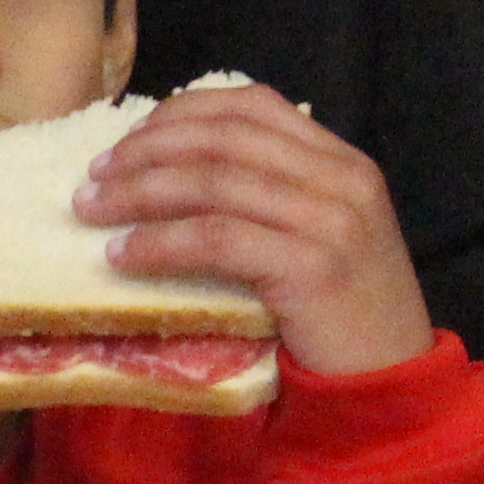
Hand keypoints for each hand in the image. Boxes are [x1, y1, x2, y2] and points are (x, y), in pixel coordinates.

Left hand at [76, 80, 430, 377]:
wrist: (392, 377)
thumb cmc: (339, 312)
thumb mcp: (315, 234)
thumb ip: (269, 195)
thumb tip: (168, 172)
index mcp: (342, 160)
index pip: (253, 106)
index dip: (182, 113)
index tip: (129, 135)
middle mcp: (342, 178)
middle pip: (224, 139)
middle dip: (147, 151)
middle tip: (93, 174)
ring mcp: (332, 220)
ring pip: (214, 183)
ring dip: (139, 193)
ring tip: (91, 210)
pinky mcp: (313, 266)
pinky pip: (217, 239)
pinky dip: (160, 243)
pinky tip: (123, 256)